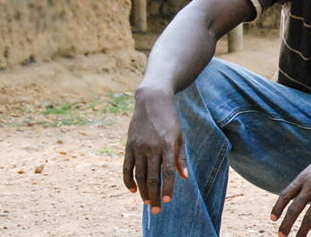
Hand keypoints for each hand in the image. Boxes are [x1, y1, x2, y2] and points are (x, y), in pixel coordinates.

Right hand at [122, 88, 188, 213]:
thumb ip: (181, 156)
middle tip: (157, 210)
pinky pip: (127, 167)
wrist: (152, 101)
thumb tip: (184, 177)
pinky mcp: (129, 145)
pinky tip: (132, 190)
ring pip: (139, 175)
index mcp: (167, 145)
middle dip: (154, 195)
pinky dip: (128, 180)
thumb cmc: (170, 119)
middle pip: (153, 177)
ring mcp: (139, 146)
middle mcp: (152, 147)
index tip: (168, 200)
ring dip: (143, 191)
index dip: (168, 187)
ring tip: (147, 202)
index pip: (168, 171)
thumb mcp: (180, 135)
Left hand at [271, 143, 310, 236]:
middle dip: (286, 225)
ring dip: (302, 232)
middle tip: (281, 235)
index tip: (273, 219)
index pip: (285, 195)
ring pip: (309, 218)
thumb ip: (301, 183)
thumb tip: (290, 197)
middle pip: (294, 210)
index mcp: (303, 178)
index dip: (277, 208)